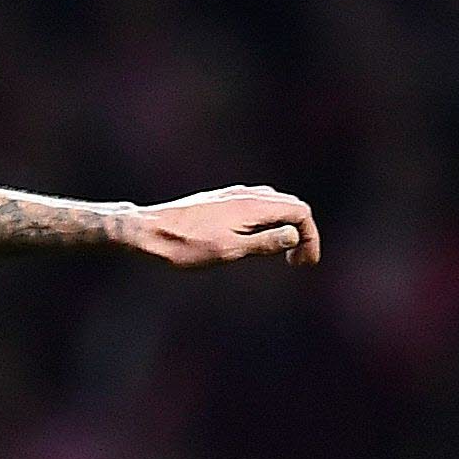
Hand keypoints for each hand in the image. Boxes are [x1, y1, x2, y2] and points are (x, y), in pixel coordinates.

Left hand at [123, 186, 319, 267]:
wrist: (148, 231)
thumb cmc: (186, 245)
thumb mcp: (229, 250)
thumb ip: (264, 242)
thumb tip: (294, 235)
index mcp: (252, 205)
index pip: (300, 211)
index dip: (311, 237)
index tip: (305, 263)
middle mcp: (245, 194)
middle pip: (291, 205)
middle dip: (302, 232)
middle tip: (297, 262)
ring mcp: (231, 195)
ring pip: (273, 204)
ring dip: (285, 226)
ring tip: (282, 254)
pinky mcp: (219, 200)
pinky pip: (256, 205)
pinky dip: (268, 221)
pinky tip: (257, 240)